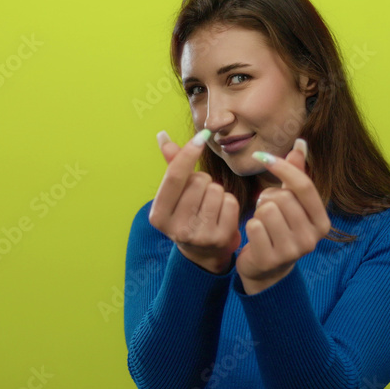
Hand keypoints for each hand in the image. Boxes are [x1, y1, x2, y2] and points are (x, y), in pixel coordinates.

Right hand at [148, 129, 240, 273]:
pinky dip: (229, 203)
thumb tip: (163, 136)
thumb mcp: (175, 194)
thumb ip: (171, 165)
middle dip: (203, 181)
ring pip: (217, 190)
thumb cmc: (187, 214)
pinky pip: (231, 202)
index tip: (202, 136)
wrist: (203, 252)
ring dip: (216, 192)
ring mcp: (199, 235)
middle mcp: (176, 228)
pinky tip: (221, 214)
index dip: (188, 154)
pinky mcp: (220, 238)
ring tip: (209, 206)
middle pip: (199, 181)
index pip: (175, 177)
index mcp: (158, 215)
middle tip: (199, 197)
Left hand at [237, 139, 330, 292]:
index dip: (282, 167)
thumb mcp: (292, 203)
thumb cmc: (280, 229)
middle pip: (282, 198)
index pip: (304, 186)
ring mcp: (292, 252)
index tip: (261, 156)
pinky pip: (253, 226)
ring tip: (263, 223)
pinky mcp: (271, 260)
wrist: (268, 270)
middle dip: (267, 198)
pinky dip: (250, 227)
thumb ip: (296, 174)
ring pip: (266, 211)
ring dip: (258, 213)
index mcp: (322, 222)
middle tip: (267, 209)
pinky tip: (256, 237)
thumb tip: (300, 143)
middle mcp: (312, 239)